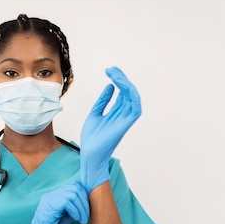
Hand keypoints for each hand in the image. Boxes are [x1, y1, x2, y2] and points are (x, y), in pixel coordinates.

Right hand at [13, 182, 88, 223]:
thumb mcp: (67, 214)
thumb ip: (74, 205)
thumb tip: (87, 201)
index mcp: (56, 194)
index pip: (74, 185)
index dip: (84, 195)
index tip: (87, 208)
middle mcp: (51, 194)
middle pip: (75, 188)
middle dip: (84, 202)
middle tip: (86, 216)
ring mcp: (49, 198)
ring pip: (72, 194)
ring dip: (81, 208)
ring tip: (82, 220)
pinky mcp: (48, 204)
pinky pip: (67, 202)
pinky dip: (75, 211)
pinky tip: (76, 219)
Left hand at [80, 66, 141, 192]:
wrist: (88, 154)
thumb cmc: (92, 138)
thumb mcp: (95, 113)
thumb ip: (103, 101)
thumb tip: (110, 86)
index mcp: (117, 112)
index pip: (123, 93)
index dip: (119, 80)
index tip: (110, 70)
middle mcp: (123, 115)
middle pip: (128, 93)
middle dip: (122, 79)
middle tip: (111, 69)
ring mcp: (125, 120)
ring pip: (133, 98)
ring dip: (126, 85)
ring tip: (115, 75)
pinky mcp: (124, 126)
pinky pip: (136, 110)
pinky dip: (134, 97)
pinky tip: (124, 87)